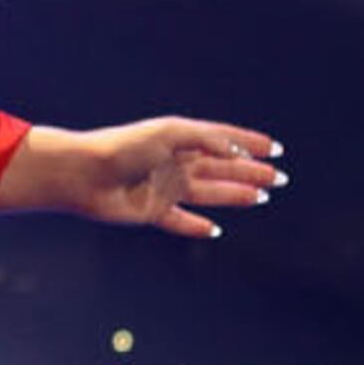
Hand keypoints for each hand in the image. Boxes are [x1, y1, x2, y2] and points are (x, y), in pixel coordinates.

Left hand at [0, 118, 284, 238]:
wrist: (84, 174)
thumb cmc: (124, 147)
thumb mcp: (170, 134)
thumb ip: (206, 141)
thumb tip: (236, 154)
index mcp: (179, 137)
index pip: (222, 139)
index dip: (249, 143)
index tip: (275, 148)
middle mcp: (174, 162)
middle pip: (221, 168)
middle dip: (250, 172)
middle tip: (279, 178)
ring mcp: (164, 187)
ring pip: (208, 193)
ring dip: (235, 195)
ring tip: (262, 197)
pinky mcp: (151, 210)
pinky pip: (180, 220)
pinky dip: (196, 226)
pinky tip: (215, 230)